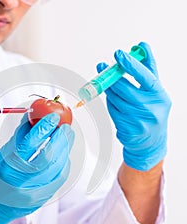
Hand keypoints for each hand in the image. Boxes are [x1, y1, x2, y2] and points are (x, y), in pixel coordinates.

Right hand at [0, 113, 73, 223]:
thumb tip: (33, 118)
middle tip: (65, 126)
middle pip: (48, 157)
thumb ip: (19, 137)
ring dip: (65, 150)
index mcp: (7, 168)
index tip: (53, 117)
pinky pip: (59, 179)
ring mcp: (33, 194)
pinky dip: (64, 163)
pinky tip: (63, 154)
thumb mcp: (1, 155)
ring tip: (67, 137)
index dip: (43, 128)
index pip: (29, 145)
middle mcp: (21, 183)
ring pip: (58, 168)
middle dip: (60, 139)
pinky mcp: (42, 199)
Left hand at [97, 42, 171, 170]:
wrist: (151, 140)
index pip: (144, 76)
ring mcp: (138, 120)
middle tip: (101, 67)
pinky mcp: (126, 129)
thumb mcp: (155, 89)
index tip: (119, 54)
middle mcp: (150, 108)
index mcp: (159, 95)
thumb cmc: (152, 109)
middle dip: (110, 77)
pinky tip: (114, 102)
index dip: (131, 64)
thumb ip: (148, 68)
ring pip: (115, 99)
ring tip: (109, 85)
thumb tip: (141, 46)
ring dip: (109, 90)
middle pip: (124, 88)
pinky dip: (110, 103)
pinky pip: (112, 110)